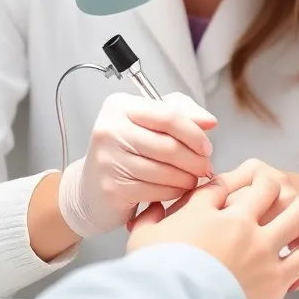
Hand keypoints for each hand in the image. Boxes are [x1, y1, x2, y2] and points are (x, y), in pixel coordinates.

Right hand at [57, 92, 216, 237]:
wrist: (89, 187)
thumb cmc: (125, 150)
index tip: (206, 146)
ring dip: (187, 178)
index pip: (168, 115)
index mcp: (120, 106)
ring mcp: (108, 159)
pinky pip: (156, 190)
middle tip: (204, 167)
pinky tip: (175, 189)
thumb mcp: (150, 122)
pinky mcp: (111, 186)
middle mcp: (110, 129)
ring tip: (192, 179)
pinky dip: (173, 192)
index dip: (194, 133)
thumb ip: (181, 113)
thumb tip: (208, 121)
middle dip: (194, 160)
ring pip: (164, 171)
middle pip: (168, 145)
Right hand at [128, 158, 298, 291]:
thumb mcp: (142, 239)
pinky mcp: (277, 279)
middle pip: (267, 186)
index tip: (231, 186)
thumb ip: (149, 217)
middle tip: (271, 188)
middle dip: (269, 183)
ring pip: (297, 213)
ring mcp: (261, 251)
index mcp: (206, 213)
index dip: (229, 180)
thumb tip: (153, 205)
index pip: (224, 182)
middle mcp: (238, 225)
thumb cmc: (156, 279)